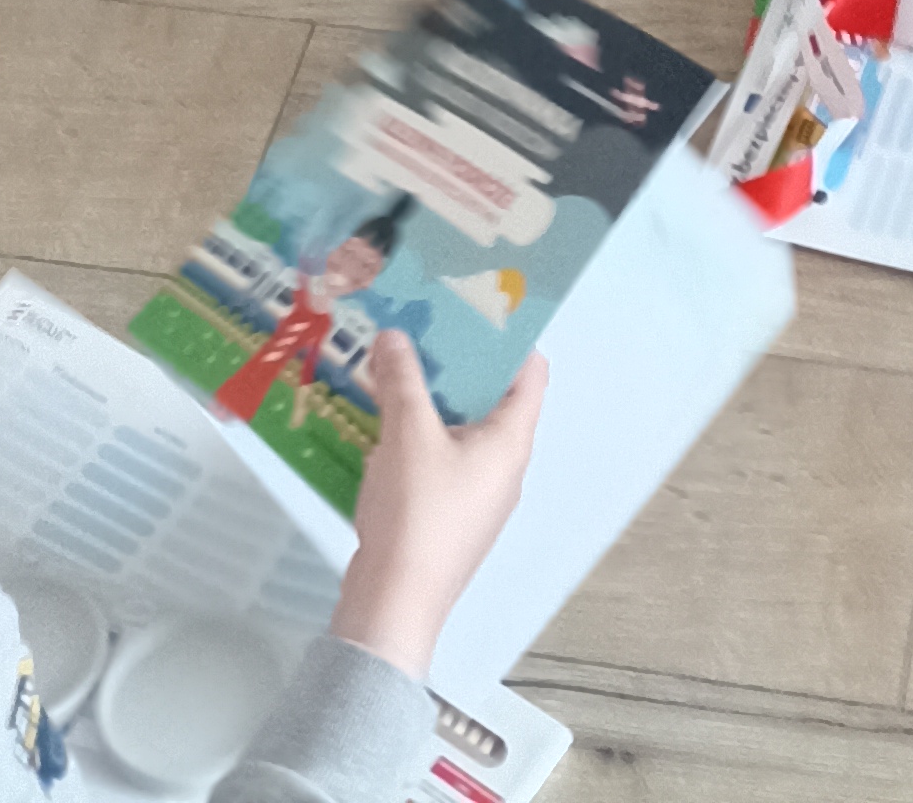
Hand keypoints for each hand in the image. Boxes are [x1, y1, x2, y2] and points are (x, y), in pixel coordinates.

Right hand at [329, 335, 545, 680]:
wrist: (393, 605)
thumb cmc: (417, 513)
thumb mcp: (407, 434)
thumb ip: (402, 379)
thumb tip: (396, 336)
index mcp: (511, 442)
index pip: (532, 373)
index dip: (510, 337)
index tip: (474, 306)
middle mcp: (504, 467)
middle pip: (492, 399)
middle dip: (456, 363)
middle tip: (421, 327)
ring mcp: (476, 497)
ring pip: (460, 431)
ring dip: (430, 399)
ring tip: (393, 365)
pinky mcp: (447, 519)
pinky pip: (440, 461)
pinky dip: (417, 435)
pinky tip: (381, 422)